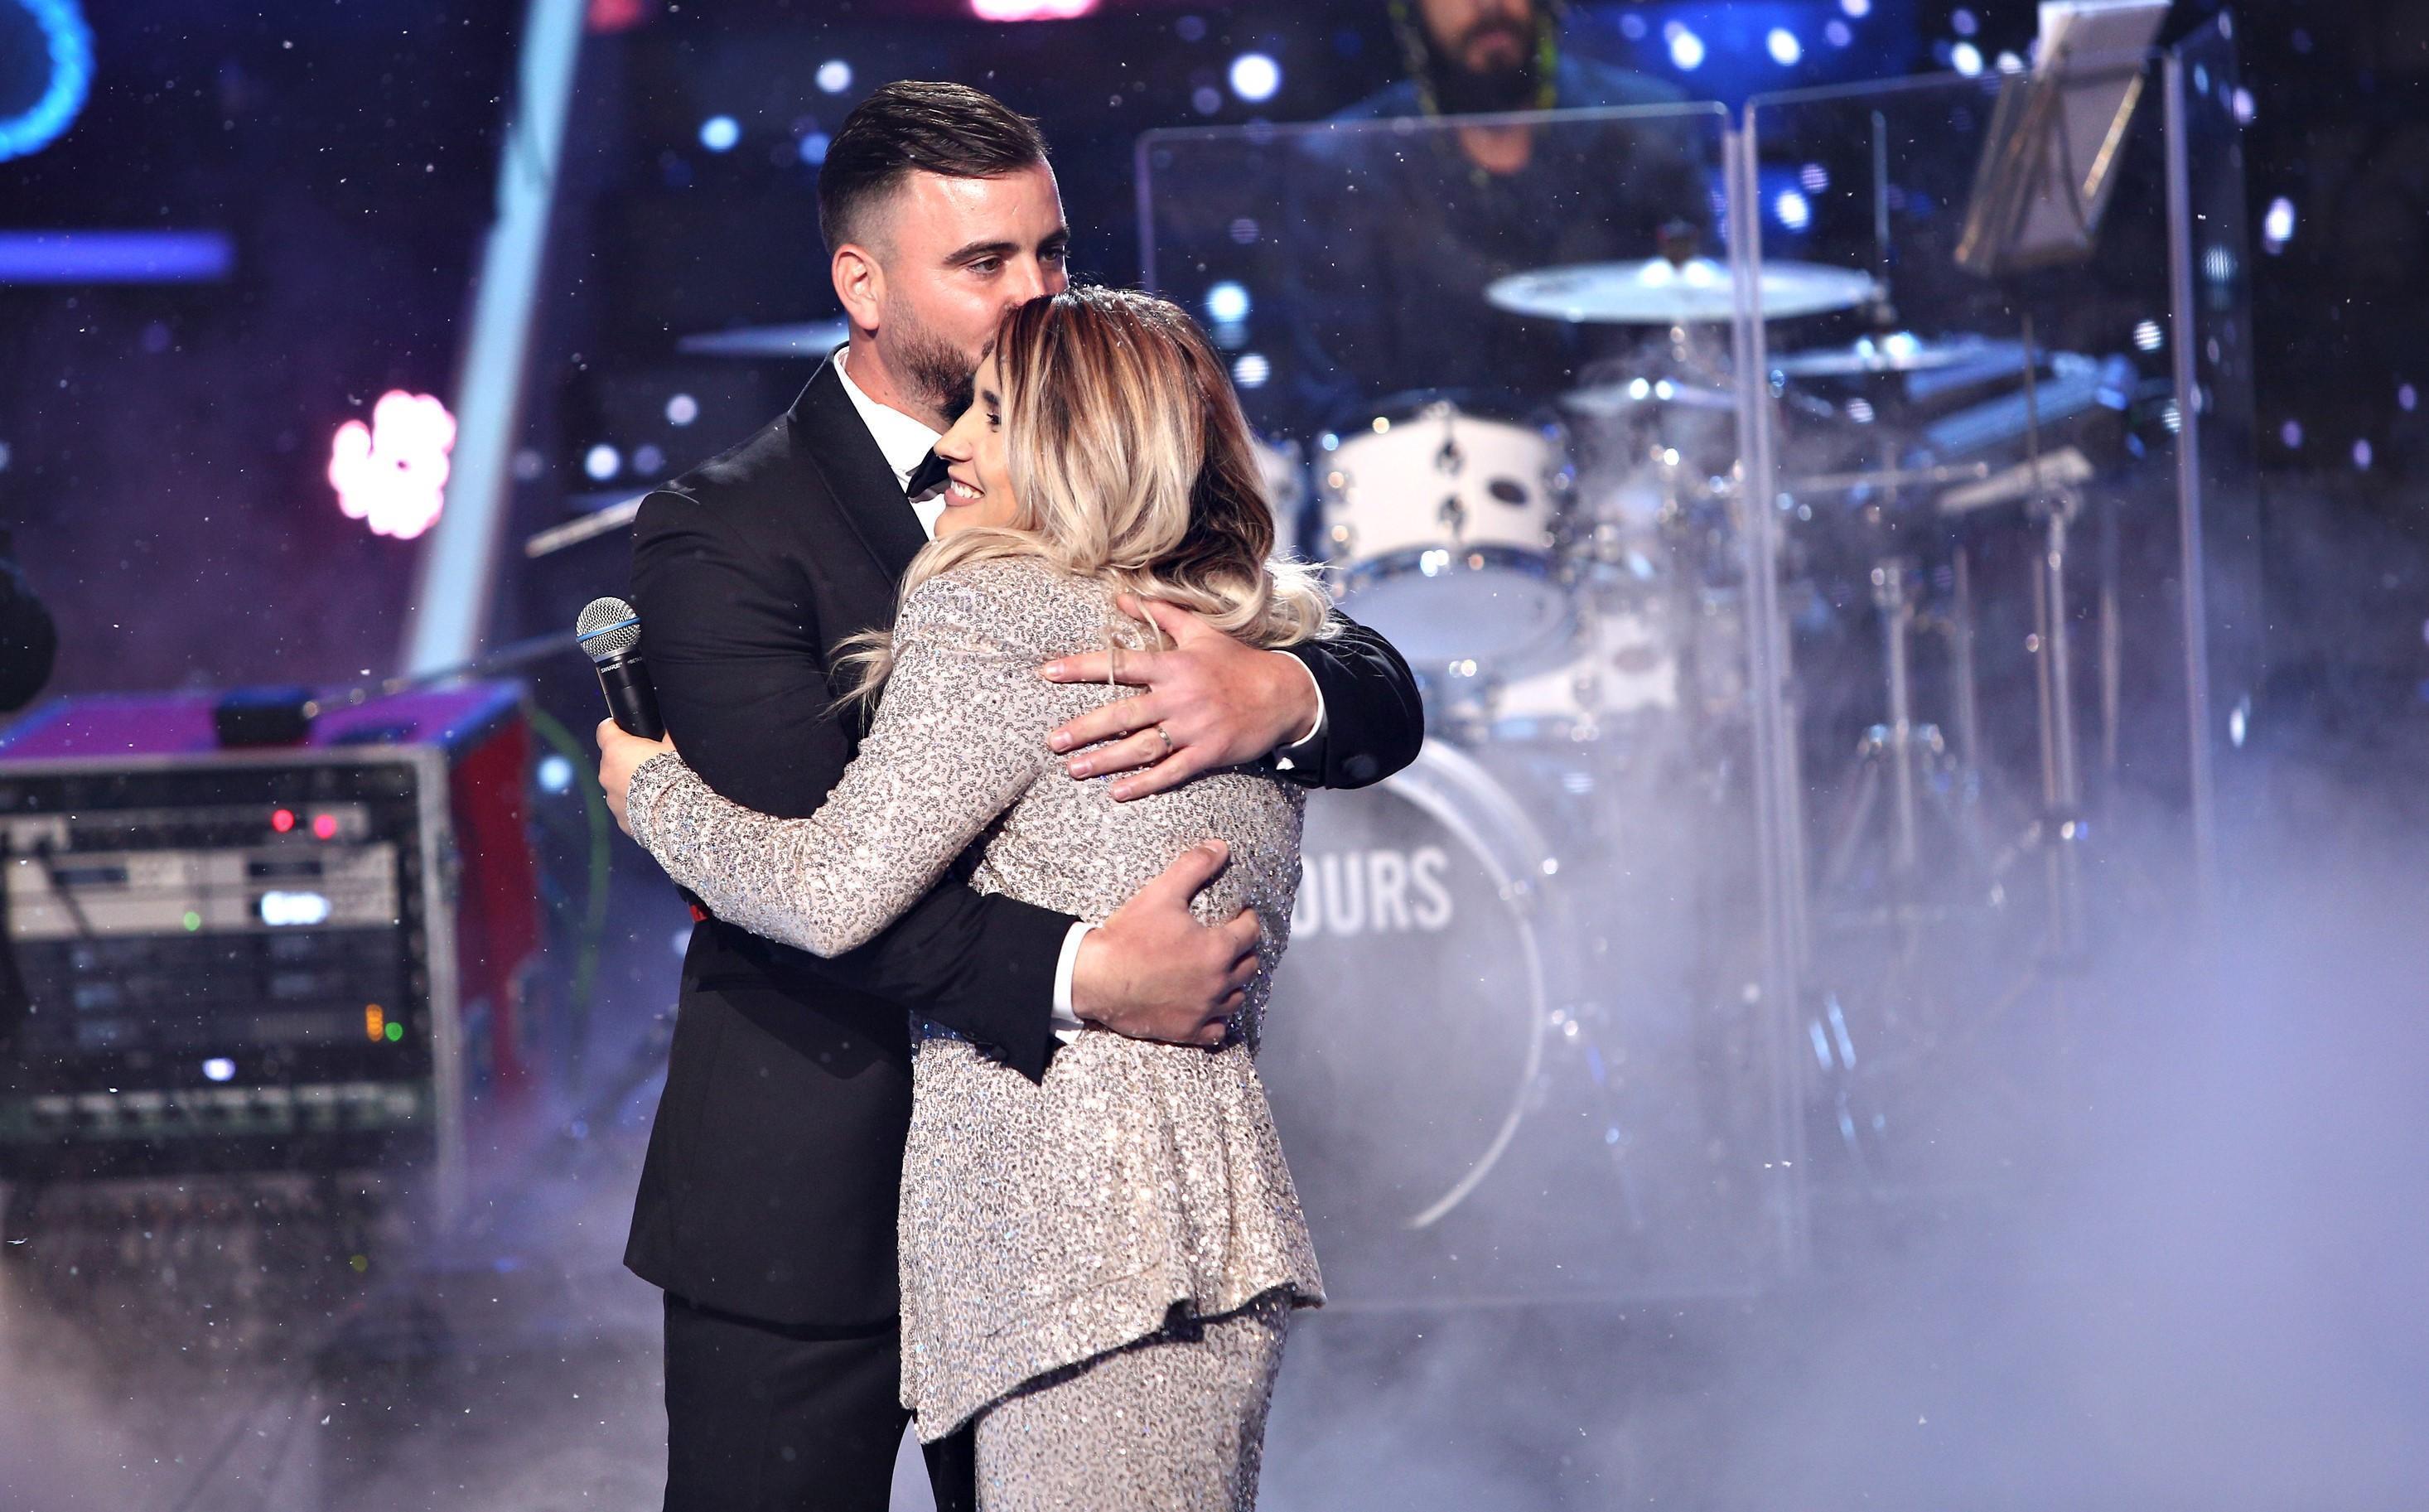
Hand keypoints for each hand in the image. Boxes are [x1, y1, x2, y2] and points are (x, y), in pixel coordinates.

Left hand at [595, 719, 677, 836]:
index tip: (623, 729)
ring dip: (630, 785)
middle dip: (627, 761)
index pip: (605, 729)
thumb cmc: (674, 776)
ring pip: (617, 785)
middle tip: (651, 765)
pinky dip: (636, 805)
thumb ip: (664, 735)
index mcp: (617, 749)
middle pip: (612, 760)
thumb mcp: (674, 746)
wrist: (679, 812)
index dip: (615, 728)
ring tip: (654, 788)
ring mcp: (611, 797)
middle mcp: (608, 772)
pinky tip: (654, 805)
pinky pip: (625, 807)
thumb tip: (667, 730)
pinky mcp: (620, 817)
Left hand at [1039, 594, 1317, 801]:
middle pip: (1123, 713)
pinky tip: (1118, 792)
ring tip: (1074, 769)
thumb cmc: (1237, 662)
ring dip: (1105, 760)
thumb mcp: (1201, 631)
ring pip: (1141, 747)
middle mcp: (1179, 697)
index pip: (1120, 665)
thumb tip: (1122, 597)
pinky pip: (1171, 771)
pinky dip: (1144, 783)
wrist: (1284, 694)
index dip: (1081, 667)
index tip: (1049, 671)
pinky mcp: (1208, 753)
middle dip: (1085, 729)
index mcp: (1174, 665)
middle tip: (1053, 742)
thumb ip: (1161, 612)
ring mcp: (1193, 728)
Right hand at [1070, 840, 1261, 1048]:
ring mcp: (1203, 1010)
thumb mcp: (1162, 893)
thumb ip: (1194, 866)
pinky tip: (1209, 1007)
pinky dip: (1218, 1019)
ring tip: (1223, 972)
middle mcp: (1217, 982)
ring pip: (1236, 999)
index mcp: (1217, 948)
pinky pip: (1217, 1030)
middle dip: (1244, 951)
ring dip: (1234, 984)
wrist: (1095, 977)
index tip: (1241, 915)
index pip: (1251, 932)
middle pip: (1249, 967)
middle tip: (1232, 942)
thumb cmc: (1128, 936)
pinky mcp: (1187, 1031)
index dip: (1248, 920)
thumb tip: (1220, 847)